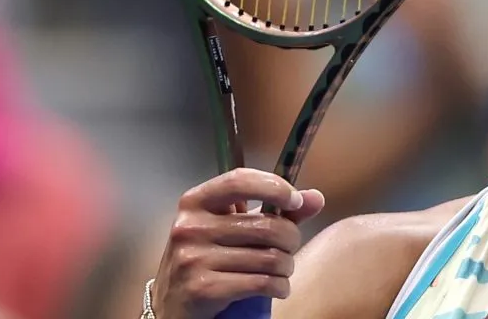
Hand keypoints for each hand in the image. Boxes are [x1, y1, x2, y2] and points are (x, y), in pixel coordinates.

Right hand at [152, 169, 324, 318]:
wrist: (172, 306)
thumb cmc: (208, 259)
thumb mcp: (233, 228)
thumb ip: (275, 211)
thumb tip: (316, 198)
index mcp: (196, 201)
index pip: (240, 181)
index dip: (275, 187)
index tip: (295, 202)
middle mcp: (190, 226)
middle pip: (266, 225)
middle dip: (291, 239)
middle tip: (289, 249)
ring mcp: (193, 258)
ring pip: (269, 257)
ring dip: (286, 267)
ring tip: (282, 271)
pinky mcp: (202, 288)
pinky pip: (261, 282)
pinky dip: (279, 286)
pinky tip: (277, 288)